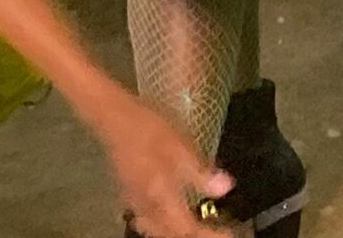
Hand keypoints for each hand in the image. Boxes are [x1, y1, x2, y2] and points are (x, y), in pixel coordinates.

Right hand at [84, 92, 229, 237]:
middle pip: (170, 234)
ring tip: (192, 225)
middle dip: (193, 235)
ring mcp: (134, 200)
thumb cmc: (148, 127)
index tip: (229, 232)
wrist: (112, 116)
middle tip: (213, 229)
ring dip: (175, 232)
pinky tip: (168, 212)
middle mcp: (147, 205)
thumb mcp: (180, 145)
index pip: (189, 229)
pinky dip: (161, 223)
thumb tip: (225, 189)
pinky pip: (146, 219)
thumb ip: (201, 172)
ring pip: (156, 229)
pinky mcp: (128, 191)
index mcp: (162, 197)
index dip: (210, 235)